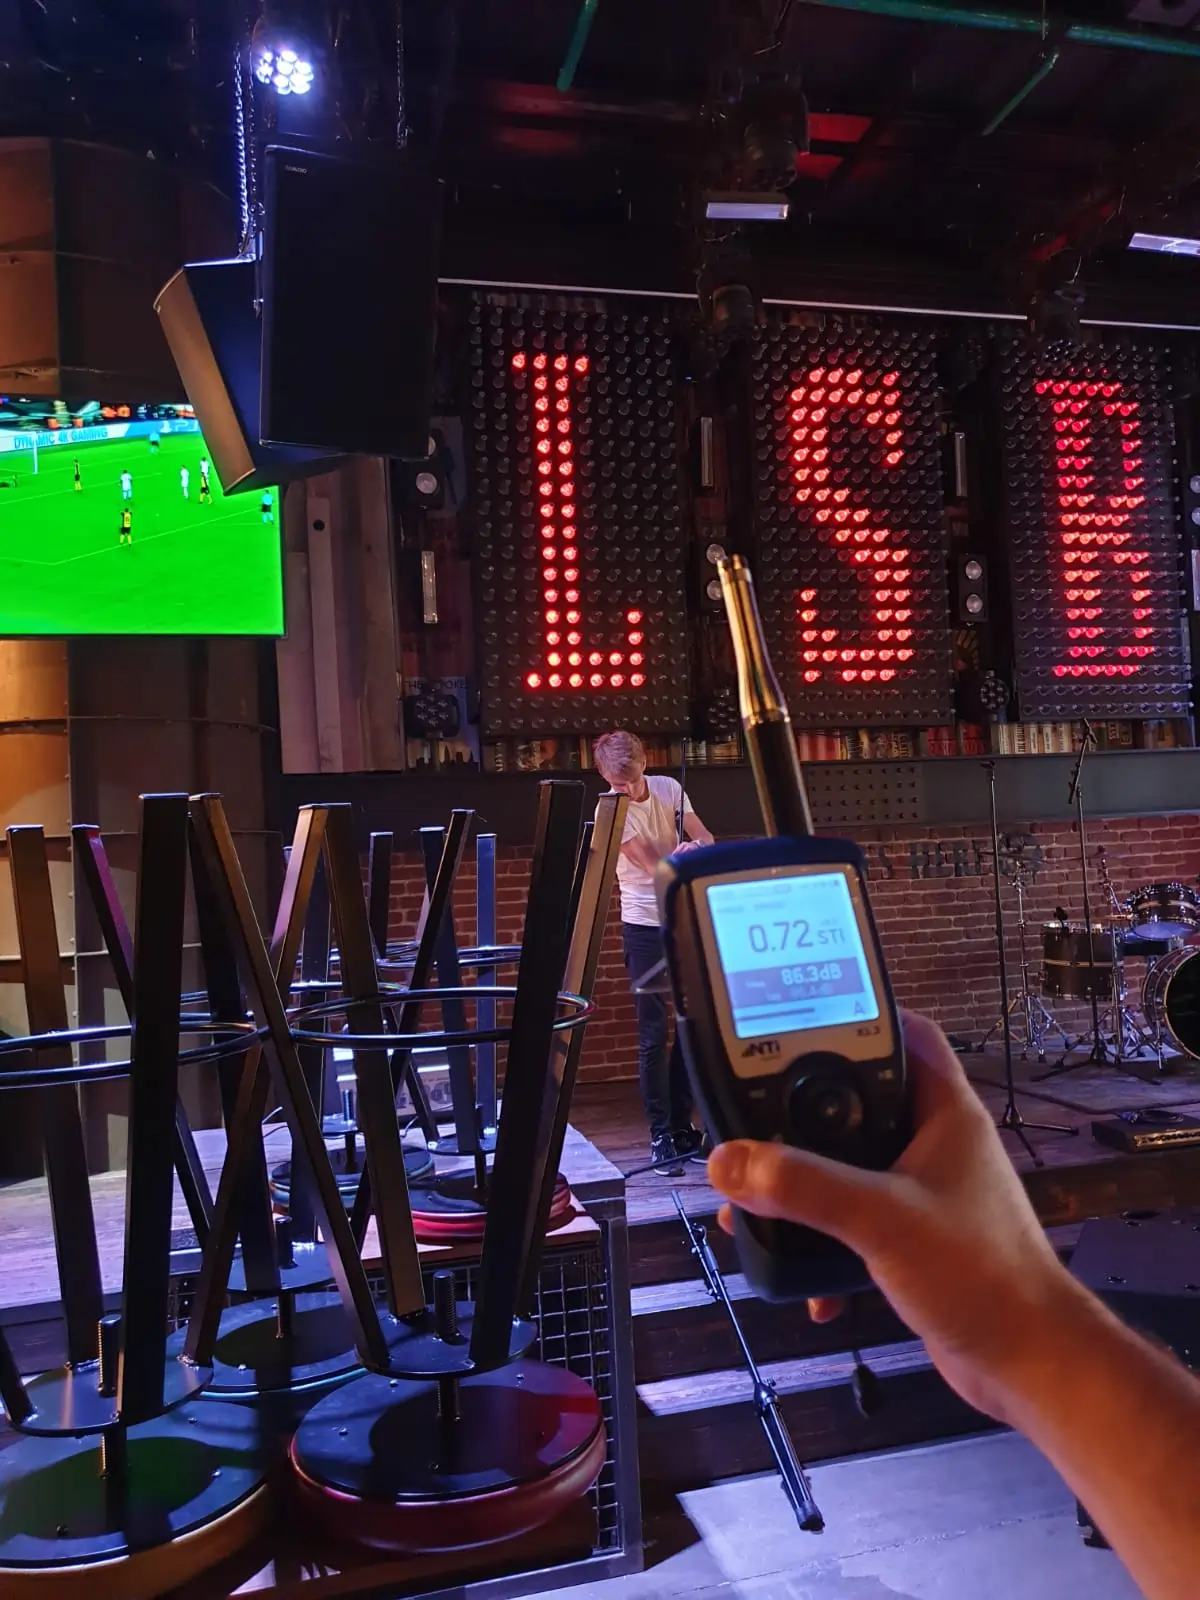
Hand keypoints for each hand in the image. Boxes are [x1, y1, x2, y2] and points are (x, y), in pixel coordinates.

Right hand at [706, 1010, 1078, 1421]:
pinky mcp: (914, 1237)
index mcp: (945, 1113)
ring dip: (803, 1178)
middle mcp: (936, 1142)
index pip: (904, 1034)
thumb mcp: (881, 1219)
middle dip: (802, 1110)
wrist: (1028, 1363)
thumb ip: (803, 1187)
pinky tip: (796, 1267)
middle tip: (750, 1111)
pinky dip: (822, 1236)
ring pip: (850, 1163)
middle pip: (859, 1100)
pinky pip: (853, 1218)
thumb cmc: (979, 1275)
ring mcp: (925, 1191)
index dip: (853, 1018)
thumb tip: (729, 1162)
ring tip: (752, 1192)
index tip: (795, 1020)